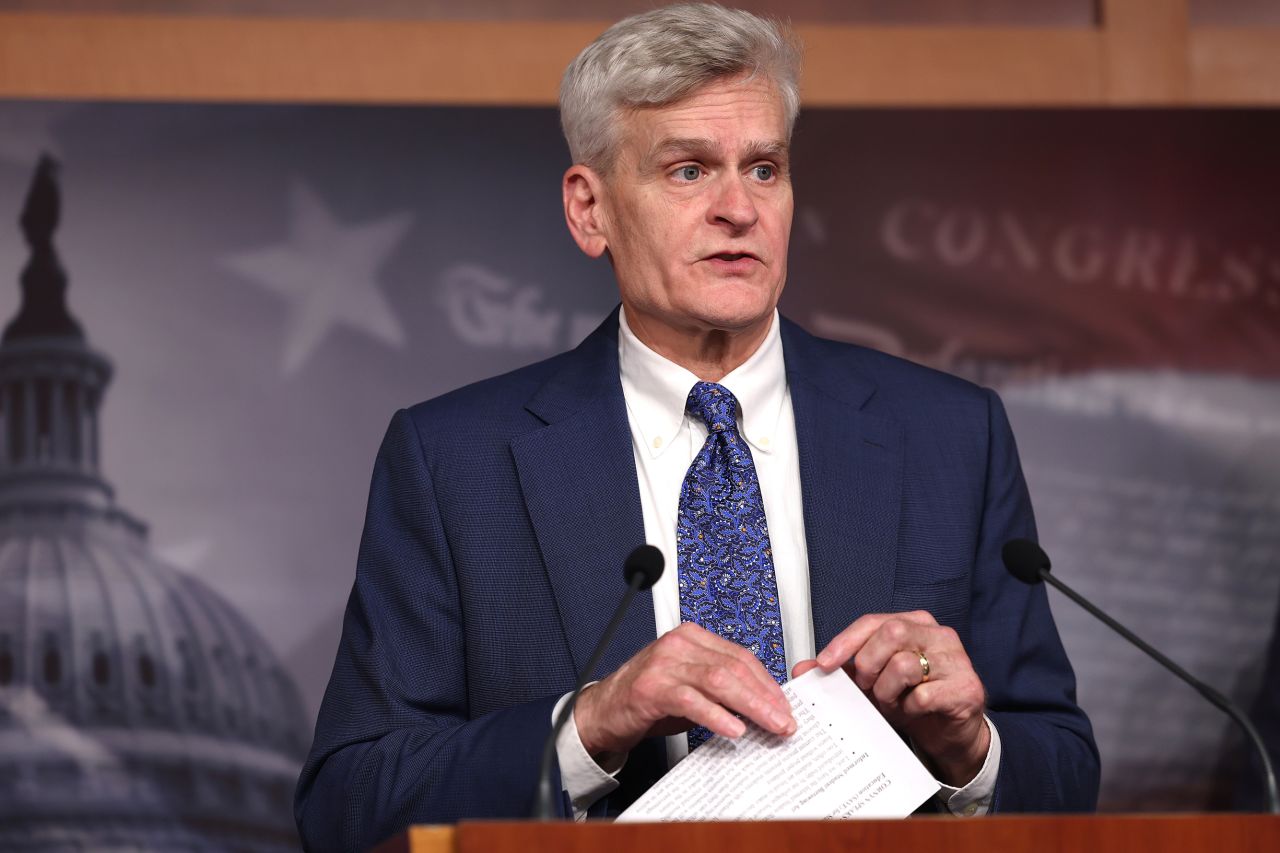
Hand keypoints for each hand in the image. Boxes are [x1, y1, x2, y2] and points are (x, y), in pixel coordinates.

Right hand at [574, 622, 795, 757]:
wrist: (602, 711)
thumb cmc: (647, 698)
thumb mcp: (688, 686)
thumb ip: (720, 689)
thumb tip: (761, 706)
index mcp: (692, 638)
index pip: (741, 656)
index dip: (767, 683)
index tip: (784, 706)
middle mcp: (679, 644)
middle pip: (735, 667)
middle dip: (765, 697)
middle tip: (784, 721)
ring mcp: (664, 663)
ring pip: (719, 681)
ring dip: (751, 706)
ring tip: (769, 725)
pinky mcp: (652, 688)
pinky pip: (692, 701)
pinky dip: (717, 716)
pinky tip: (734, 729)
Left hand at [793, 611, 988, 785]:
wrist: (950, 734)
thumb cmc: (911, 700)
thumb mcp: (873, 683)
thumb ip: (841, 672)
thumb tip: (803, 669)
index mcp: (914, 623)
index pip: (873, 622)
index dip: (845, 642)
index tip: (824, 663)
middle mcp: (937, 634)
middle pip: (890, 633)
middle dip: (868, 664)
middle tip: (866, 687)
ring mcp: (955, 659)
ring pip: (905, 664)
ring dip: (887, 691)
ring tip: (891, 702)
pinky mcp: (966, 687)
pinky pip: (924, 695)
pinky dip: (909, 709)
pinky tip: (912, 712)